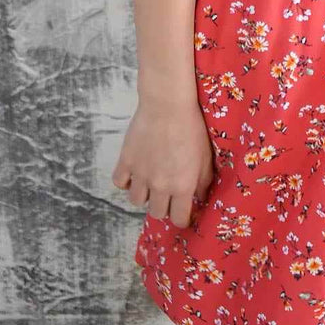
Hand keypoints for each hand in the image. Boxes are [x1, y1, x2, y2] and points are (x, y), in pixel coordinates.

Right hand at [111, 96, 214, 227]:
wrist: (168, 104)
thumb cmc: (191, 127)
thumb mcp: (205, 156)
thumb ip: (203, 181)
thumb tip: (200, 197)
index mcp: (182, 187)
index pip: (179, 219)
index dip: (182, 218)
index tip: (183, 211)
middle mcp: (160, 186)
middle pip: (157, 213)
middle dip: (164, 206)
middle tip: (168, 193)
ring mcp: (140, 174)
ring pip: (136, 201)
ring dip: (144, 194)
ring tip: (151, 181)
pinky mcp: (126, 161)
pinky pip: (120, 182)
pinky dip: (126, 180)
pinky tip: (135, 171)